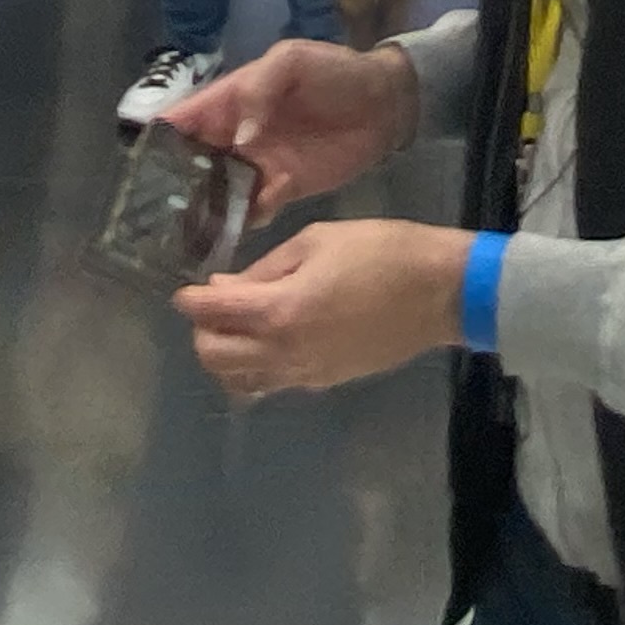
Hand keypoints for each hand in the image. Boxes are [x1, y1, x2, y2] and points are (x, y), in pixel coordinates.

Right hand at [164, 39, 420, 210]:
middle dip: (176, 180)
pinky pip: (255, 206)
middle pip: (196, 159)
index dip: (162, 137)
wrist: (386, 104)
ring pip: (220, 187)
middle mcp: (239, 133)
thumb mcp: (292, 61)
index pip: (188, 116)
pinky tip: (232, 229)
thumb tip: (238, 137)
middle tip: (155, 208)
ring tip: (185, 229)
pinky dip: (242, 217)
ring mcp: (260, 163)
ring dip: (205, 204)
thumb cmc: (337, 73)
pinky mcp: (284, 188)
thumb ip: (259, 89)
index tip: (139, 164)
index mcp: (234, 97)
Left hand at [174, 219, 467, 397]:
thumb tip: (226, 286)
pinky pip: (272, 383)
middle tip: (216, 305)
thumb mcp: (318, 241)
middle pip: (214, 357)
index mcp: (279, 311)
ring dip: (227, 355)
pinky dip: (256, 367)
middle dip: (204, 331)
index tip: (184, 291)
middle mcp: (283, 353)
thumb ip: (265, 268)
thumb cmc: (381, 251)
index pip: (214, 312)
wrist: (440, 293)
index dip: (191, 299)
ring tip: (240, 325)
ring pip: (239, 380)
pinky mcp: (323, 383)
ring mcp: (304, 375)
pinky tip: (270, 341)